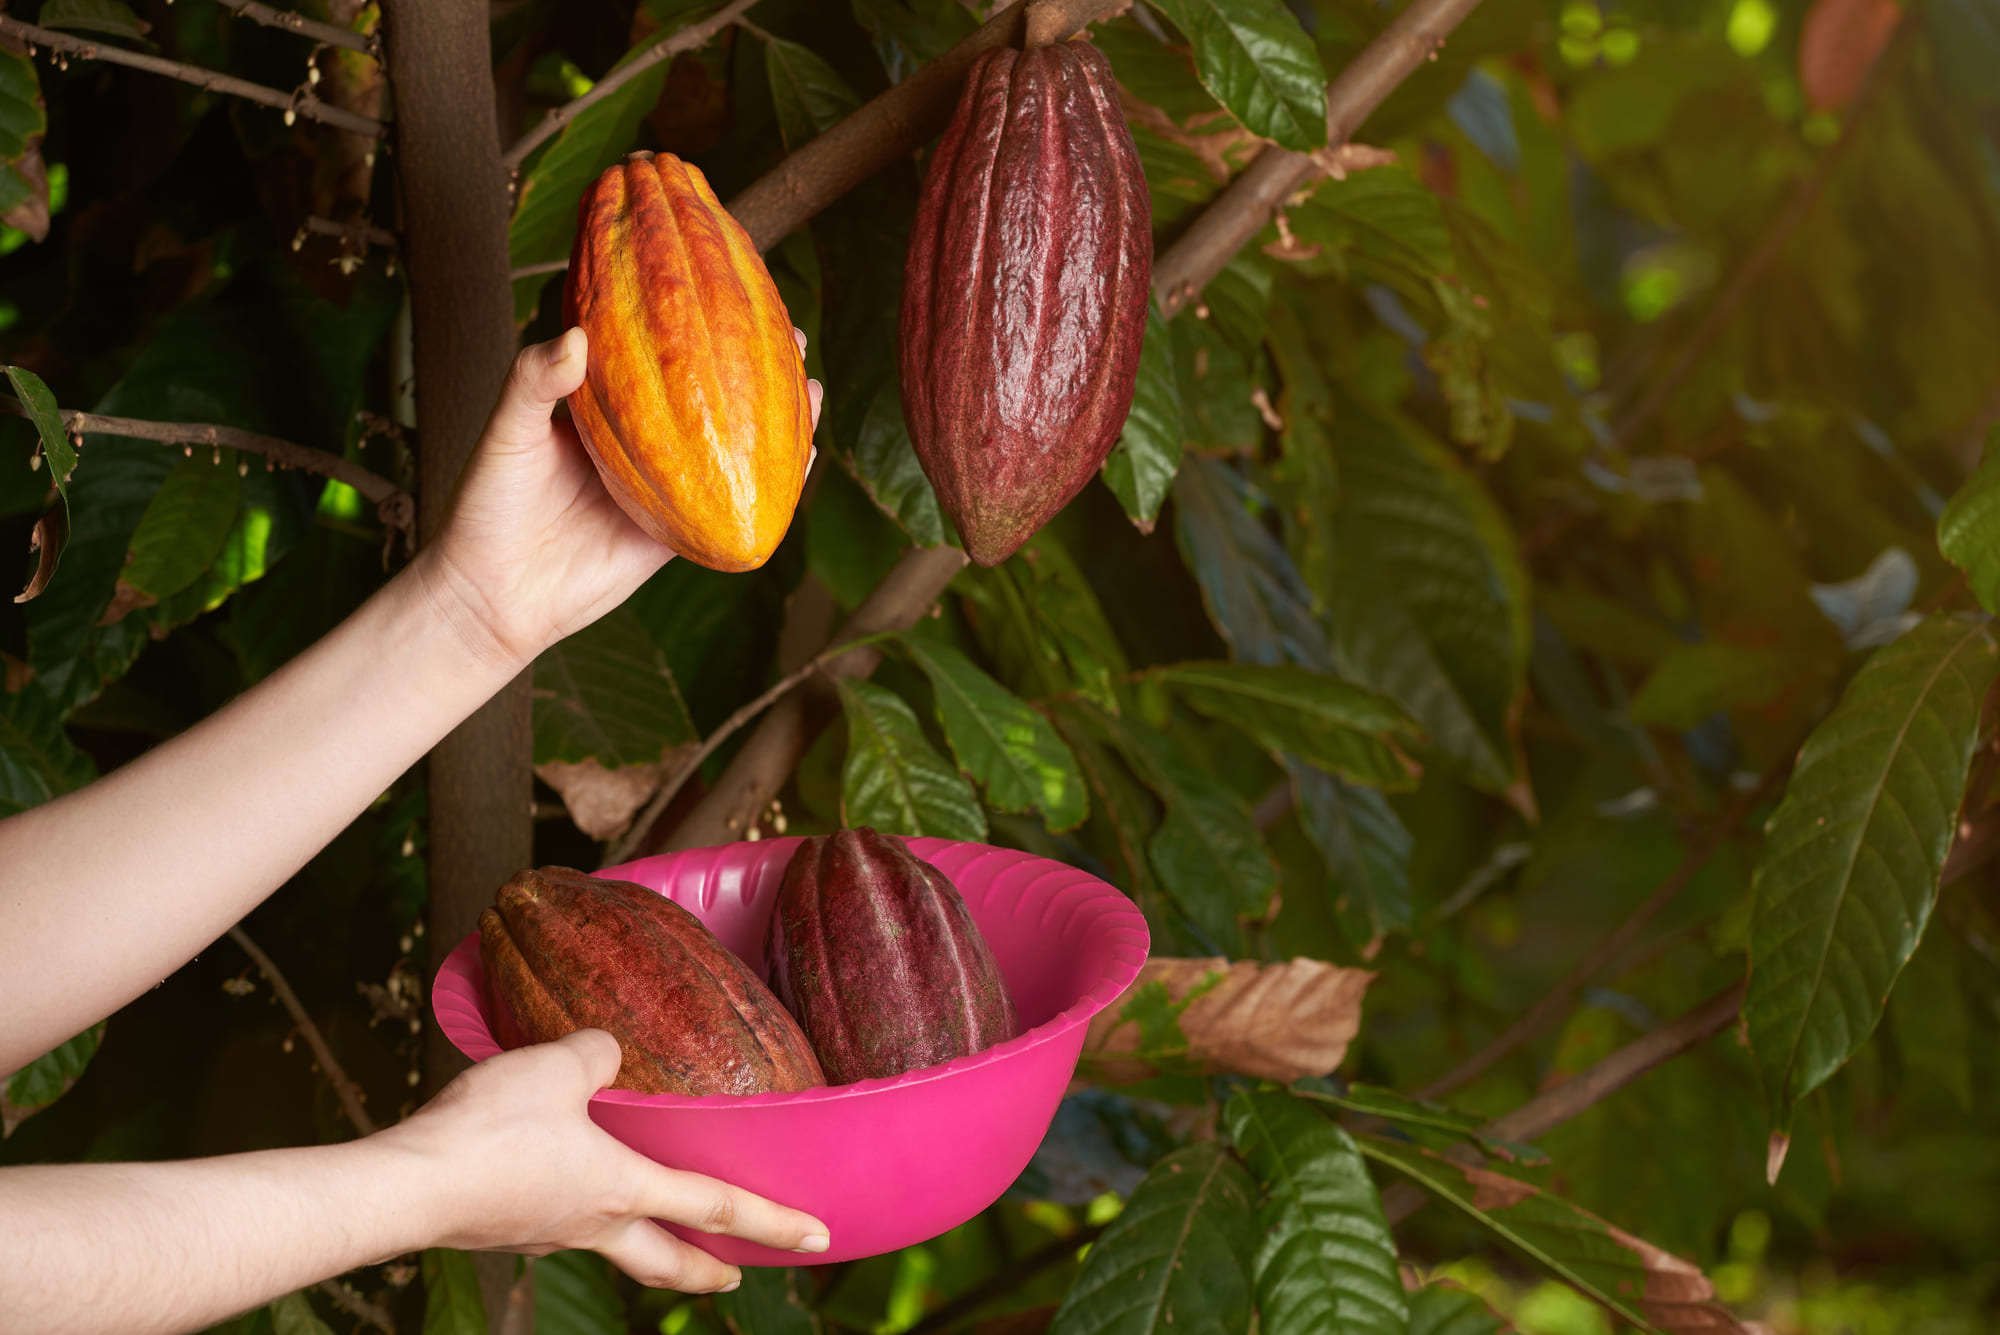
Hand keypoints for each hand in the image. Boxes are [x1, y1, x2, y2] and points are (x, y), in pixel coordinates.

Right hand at [391, 1029, 828, 1291]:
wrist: (405, 1185)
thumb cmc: (490, 1131)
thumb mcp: (558, 1064)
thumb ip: (599, 1051)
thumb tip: (607, 1047)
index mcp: (622, 1188)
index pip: (717, 1206)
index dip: (774, 1222)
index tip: (819, 1237)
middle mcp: (592, 1223)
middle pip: (667, 1259)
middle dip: (708, 1269)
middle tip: (737, 1275)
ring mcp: (546, 1232)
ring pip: (611, 1244)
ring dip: (640, 1240)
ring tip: (647, 1221)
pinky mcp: (502, 1225)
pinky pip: (556, 1220)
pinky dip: (578, 1210)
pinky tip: (560, 1183)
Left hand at [417, 327, 823, 667]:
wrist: (490, 596)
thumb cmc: (486, 505)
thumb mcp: (504, 432)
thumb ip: (533, 381)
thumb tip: (577, 336)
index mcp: (604, 404)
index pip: (659, 351)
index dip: (698, 319)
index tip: (732, 283)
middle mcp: (643, 441)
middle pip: (710, 394)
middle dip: (753, 362)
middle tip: (791, 329)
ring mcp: (665, 488)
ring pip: (732, 446)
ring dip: (776, 418)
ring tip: (811, 384)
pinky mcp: (677, 534)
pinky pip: (733, 505)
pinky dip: (774, 484)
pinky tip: (806, 457)